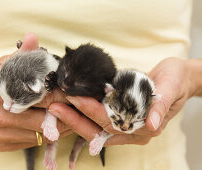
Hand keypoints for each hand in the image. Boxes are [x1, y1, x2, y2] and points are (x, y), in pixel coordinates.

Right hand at [0, 33, 70, 151]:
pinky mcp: (3, 143)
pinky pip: (34, 142)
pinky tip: (56, 125)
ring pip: (43, 134)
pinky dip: (48, 134)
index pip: (45, 97)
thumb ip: (21, 55)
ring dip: (61, 126)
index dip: (64, 96)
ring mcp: (4, 134)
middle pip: (47, 119)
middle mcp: (4, 118)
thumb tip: (33, 38)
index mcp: (4, 94)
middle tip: (81, 107)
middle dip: (67, 114)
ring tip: (74, 117)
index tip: (76, 93)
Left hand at [48, 57, 192, 144]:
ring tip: (57, 107)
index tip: (75, 98)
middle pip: (100, 128)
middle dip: (76, 118)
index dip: (93, 111)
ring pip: (95, 127)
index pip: (114, 122)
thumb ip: (161, 106)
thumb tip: (153, 125)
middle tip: (55, 107)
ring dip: (75, 118)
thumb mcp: (172, 88)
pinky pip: (98, 120)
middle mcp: (133, 131)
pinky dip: (82, 115)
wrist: (178, 78)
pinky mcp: (119, 118)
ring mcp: (125, 126)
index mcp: (146, 127)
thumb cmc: (175, 81)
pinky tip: (69, 107)